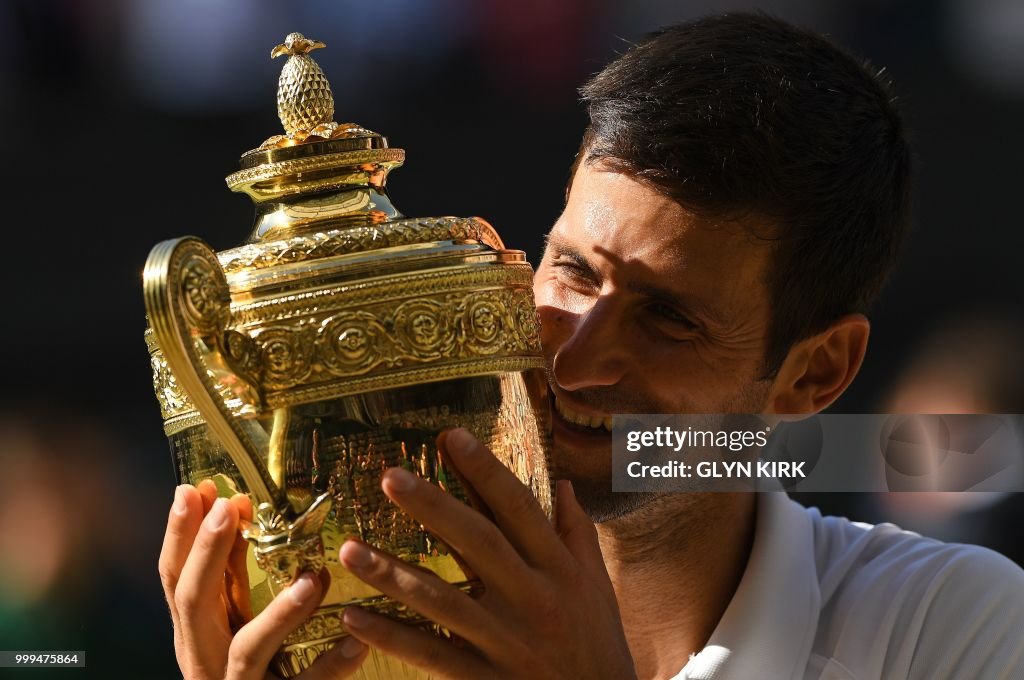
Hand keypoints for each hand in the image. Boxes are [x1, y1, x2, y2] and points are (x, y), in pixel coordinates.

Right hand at [158, 481, 368, 678]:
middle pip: (195, 605)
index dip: (179, 535)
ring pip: (247, 650)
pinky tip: (359, 644)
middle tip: (227, 508)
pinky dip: (330, 667)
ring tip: (311, 581)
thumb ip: (231, 572)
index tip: (193, 488)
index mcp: (195, 633)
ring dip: (279, 613)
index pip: (174, 578)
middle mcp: (205, 660)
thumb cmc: (250, 669)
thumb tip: (232, 504)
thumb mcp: (230, 621)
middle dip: (207, 554)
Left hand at [337, 428, 637, 678]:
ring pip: (442, 600)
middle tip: (390, 476)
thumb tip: (564, 484)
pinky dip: (391, 636)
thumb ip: (579, 535)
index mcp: (561, 569)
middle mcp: (534, 599)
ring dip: (392, 573)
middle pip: (478, 543)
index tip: (451, 437)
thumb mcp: (599, 587)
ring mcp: (506, 641)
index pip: (519, 509)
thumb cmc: (600, 646)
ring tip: (348, 549)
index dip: (485, 470)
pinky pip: (431, 654)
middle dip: (434, 506)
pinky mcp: (484, 679)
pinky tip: (353, 617)